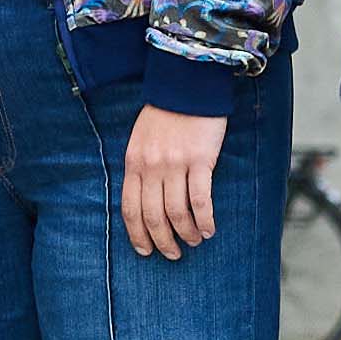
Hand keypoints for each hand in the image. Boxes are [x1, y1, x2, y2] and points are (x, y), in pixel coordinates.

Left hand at [117, 102, 227, 259]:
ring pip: (177, 213)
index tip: (146, 251)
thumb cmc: (166, 113)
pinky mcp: (199, 160)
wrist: (188, 85)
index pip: (130, 209)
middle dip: (162, 241)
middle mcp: (151, 167)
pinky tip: (210, 228)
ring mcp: (175, 165)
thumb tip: (146, 198)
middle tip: (172, 254)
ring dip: (186, 233)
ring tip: (194, 241)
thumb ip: (141, 167)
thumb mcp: (141, 139)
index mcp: (134, 163)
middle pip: (153, 216)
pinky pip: (200, 200)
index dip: (137, 234)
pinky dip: (205, 219)